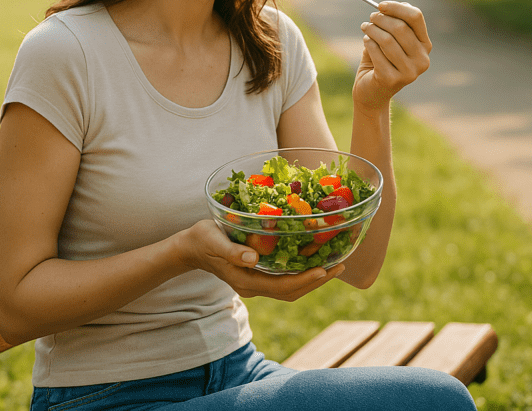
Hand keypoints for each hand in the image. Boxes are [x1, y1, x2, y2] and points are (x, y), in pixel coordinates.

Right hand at [175, 220, 344, 300]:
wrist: (190, 248)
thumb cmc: (202, 240)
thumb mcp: (213, 240)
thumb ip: (232, 251)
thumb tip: (254, 260)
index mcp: (246, 281)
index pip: (282, 287)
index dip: (305, 280)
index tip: (325, 269)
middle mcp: (254, 286)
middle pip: (292, 292)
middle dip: (318, 281)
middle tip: (341, 266)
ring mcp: (257, 283)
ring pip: (291, 288)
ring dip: (314, 279)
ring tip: (335, 265)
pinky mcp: (259, 275)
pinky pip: (285, 279)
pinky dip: (303, 273)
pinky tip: (315, 260)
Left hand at [354, 1, 432, 113]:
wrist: (372, 92)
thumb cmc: (382, 60)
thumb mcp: (392, 39)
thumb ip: (396, 22)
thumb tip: (395, 5)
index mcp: (425, 46)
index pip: (416, 17)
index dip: (397, 7)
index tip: (381, 5)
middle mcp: (422, 60)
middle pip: (401, 27)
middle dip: (381, 19)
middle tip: (371, 18)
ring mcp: (409, 72)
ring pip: (387, 40)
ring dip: (372, 30)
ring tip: (365, 28)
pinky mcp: (392, 80)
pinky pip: (376, 52)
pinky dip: (368, 43)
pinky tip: (366, 42)